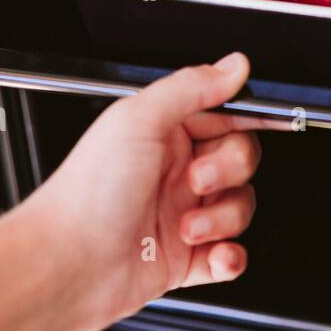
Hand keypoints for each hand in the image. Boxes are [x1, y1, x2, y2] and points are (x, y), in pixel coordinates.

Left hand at [19, 51, 274, 330]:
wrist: (65, 265)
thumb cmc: (87, 194)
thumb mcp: (138, 119)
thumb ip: (191, 87)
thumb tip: (233, 66)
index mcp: (164, 133)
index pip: (225, 117)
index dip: (245, 121)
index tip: (265, 121)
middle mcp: (175, 172)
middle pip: (241, 161)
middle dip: (229, 172)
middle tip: (197, 179)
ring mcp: (182, 215)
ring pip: (240, 207)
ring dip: (223, 218)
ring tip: (188, 225)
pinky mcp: (186, 259)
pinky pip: (231, 255)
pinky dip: (230, 256)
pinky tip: (212, 252)